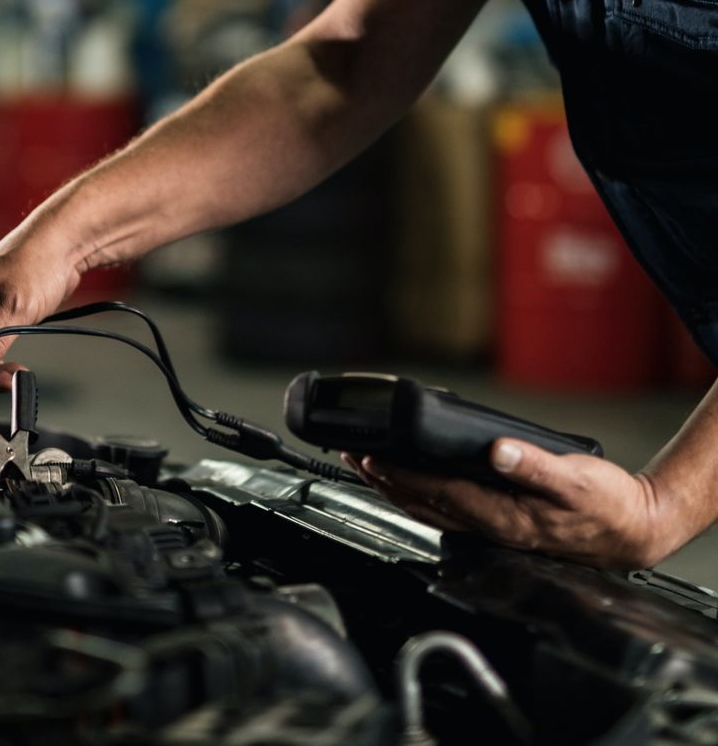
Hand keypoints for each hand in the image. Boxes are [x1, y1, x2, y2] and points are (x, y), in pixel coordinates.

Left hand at [346, 440, 676, 569]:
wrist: (630, 530)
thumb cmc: (607, 506)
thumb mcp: (577, 479)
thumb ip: (535, 466)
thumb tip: (498, 451)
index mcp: (503, 517)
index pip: (438, 493)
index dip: (402, 475)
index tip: (373, 457)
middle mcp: (488, 528)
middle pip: (420, 504)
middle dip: (381, 481)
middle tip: (351, 455)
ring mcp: (488, 528)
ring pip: (426, 508)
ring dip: (392, 487)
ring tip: (364, 464)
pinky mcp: (493, 522)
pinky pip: (442, 508)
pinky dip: (415, 492)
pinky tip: (404, 480)